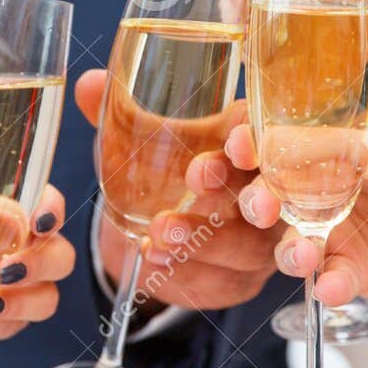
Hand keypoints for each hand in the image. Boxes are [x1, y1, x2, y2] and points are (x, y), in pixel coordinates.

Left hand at [0, 186, 75, 339]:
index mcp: (14, 214)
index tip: (37, 222)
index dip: (53, 211)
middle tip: (5, 271)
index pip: (50, 206)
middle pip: (61, 257)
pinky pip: (11, 328)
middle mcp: (27, 250)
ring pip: (46, 299)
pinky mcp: (4, 320)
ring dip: (20, 303)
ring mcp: (22, 289)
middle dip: (40, 265)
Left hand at [76, 70, 277, 310]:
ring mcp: (262, 242)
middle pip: (278, 195)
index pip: (271, 138)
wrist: (153, 231)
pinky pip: (227, 282)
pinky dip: (191, 273)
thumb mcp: (140, 139)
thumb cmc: (162, 169)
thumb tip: (89, 84)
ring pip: (252, 246)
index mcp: (252, 145)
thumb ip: (117, 112)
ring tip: (159, 231)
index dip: (257, 140)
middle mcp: (269, 194)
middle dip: (250, 192)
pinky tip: (159, 261)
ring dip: (208, 239)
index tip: (232, 143)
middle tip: (200, 181)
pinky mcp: (243, 281)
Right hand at [265, 130, 367, 305]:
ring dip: (290, 251)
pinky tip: (333, 287)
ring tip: (302, 256)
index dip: (253, 146)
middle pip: (271, 198)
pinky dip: (329, 286)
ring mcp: (332, 237)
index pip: (280, 147)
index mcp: (330, 156)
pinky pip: (331, 281)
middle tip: (259, 207)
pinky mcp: (350, 274)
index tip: (242, 147)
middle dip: (256, 202)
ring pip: (292, 245)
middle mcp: (319, 197)